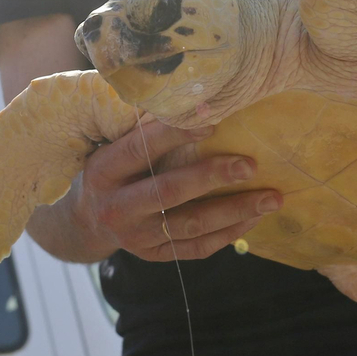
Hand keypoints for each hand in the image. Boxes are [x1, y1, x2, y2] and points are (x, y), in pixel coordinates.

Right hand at [77, 117, 281, 260]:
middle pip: (168, 192)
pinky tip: (253, 218)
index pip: (140, 149)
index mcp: (104, 171)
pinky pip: (196, 248)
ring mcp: (135, 237)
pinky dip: (228, 234)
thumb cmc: (111, 170)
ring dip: (233, 211)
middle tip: (250, 165)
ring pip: (190, 225)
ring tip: (270, 199)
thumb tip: (195, 100)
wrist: (85, 222)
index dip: (174, 135)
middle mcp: (116, 207)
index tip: (212, 121)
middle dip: (212, 178)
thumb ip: (143, 131)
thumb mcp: (111, 147)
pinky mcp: (153, 256)